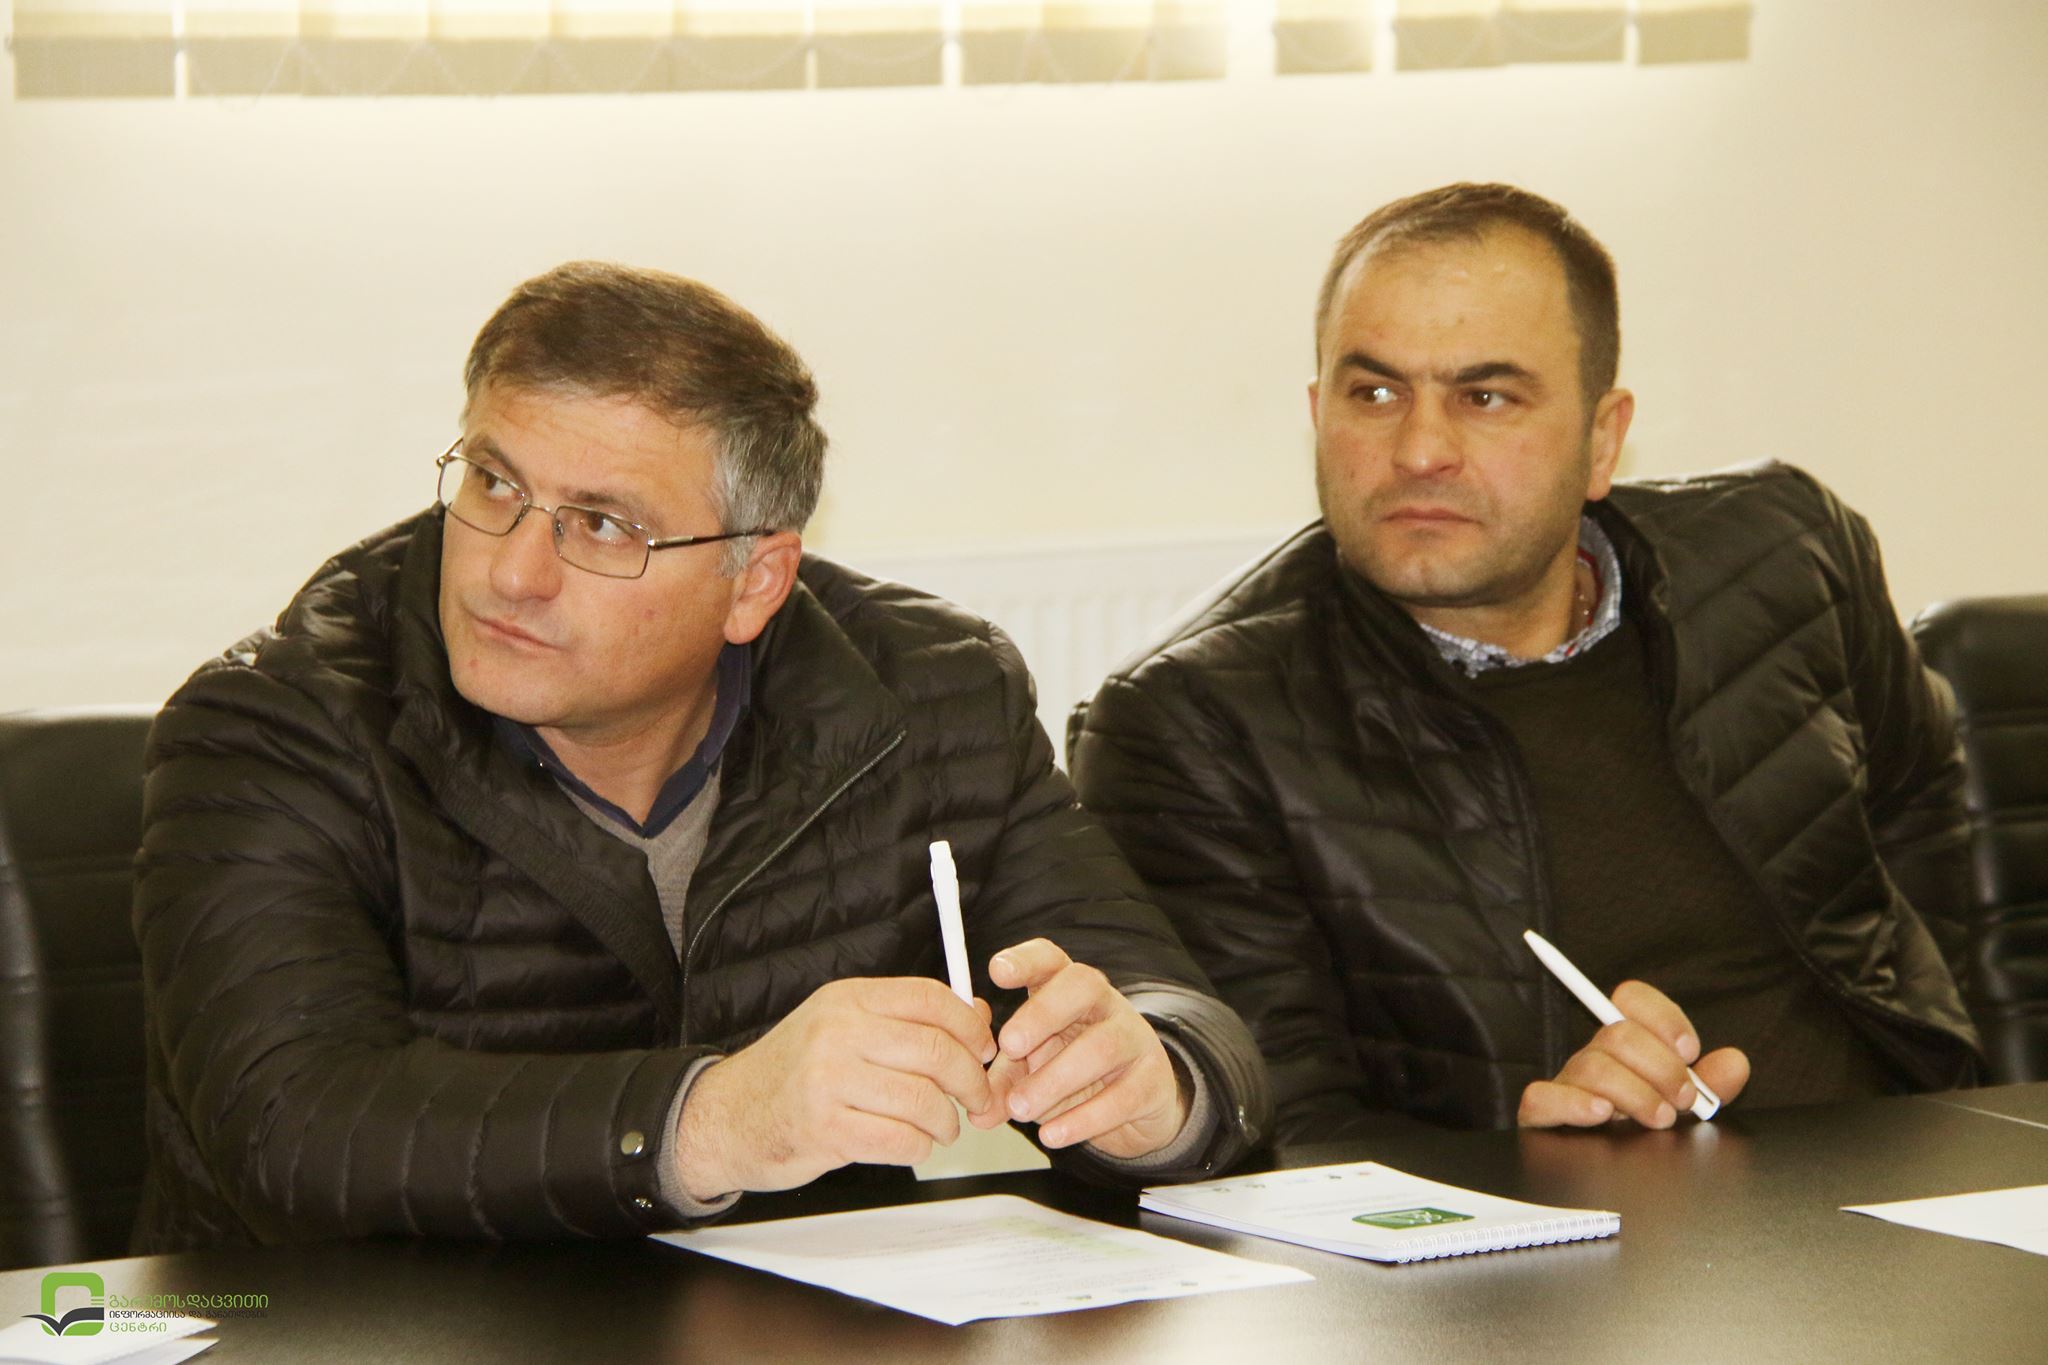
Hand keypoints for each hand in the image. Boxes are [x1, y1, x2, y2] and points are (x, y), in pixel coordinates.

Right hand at [672, 977, 1000, 1199]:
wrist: (725, 1117)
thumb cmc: (792, 1074)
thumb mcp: (842, 1028)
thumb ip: (907, 1021)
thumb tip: (979, 1019)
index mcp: (848, 1000)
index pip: (931, 999)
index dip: (971, 1026)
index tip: (985, 1050)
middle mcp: (839, 1032)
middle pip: (937, 1050)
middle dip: (972, 1082)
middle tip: (977, 1100)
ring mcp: (829, 1081)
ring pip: (925, 1100)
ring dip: (947, 1122)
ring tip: (942, 1127)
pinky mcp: (826, 1130)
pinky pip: (902, 1140)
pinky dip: (919, 1147)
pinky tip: (912, 1144)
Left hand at [978, 938, 1188, 1158]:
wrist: (1137, 1106)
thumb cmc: (1074, 1072)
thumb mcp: (1032, 1071)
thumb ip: (1003, 1085)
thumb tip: (977, 1113)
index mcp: (1067, 990)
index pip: (1051, 959)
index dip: (1025, 960)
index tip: (997, 972)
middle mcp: (1105, 1004)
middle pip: (1082, 985)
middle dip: (1042, 1012)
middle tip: (1009, 1046)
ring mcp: (1134, 1039)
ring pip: (1101, 1047)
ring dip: (1054, 1080)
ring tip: (1020, 1108)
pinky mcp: (1152, 1081)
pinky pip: (1121, 1097)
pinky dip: (1081, 1119)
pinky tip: (1052, 1134)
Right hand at [1518, 980, 1749, 1128]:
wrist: (1620, 1191)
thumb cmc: (1649, 1133)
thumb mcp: (1686, 1107)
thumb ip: (1712, 1084)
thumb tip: (1735, 1062)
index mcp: (1627, 1046)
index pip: (1630, 999)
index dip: (1662, 1018)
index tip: (1689, 1051)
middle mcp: (1594, 1057)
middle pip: (1617, 1034)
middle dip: (1661, 1067)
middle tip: (1684, 1100)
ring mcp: (1566, 1084)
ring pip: (1591, 1066)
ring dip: (1634, 1093)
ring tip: (1658, 1119)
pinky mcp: (1543, 1114)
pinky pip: (1541, 1097)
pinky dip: (1572, 1103)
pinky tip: (1602, 1115)